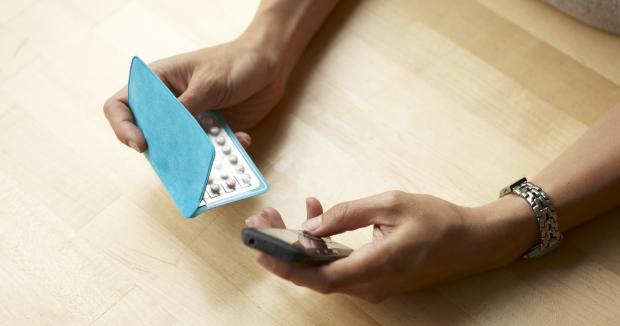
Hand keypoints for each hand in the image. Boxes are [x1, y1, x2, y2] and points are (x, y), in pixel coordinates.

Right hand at [103, 38, 286, 151]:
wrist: (270, 64)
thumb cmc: (235, 62)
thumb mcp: (208, 83)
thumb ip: (186, 109)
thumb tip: (166, 135)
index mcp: (158, 82)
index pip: (122, 105)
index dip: (123, 127)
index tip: (141, 143)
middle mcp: (170, 104)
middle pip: (149, 134)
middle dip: (162, 150)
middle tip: (179, 161)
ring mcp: (191, 120)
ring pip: (180, 148)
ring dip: (196, 157)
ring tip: (213, 159)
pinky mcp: (213, 132)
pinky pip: (210, 151)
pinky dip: (224, 153)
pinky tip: (243, 140)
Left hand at [245, 191, 536, 302]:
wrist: (471, 241)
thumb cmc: (437, 220)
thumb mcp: (391, 204)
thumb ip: (348, 214)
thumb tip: (313, 224)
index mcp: (377, 266)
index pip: (320, 276)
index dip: (287, 266)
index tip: (261, 252)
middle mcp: (372, 284)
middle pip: (316, 276)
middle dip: (285, 250)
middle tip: (265, 221)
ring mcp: (373, 285)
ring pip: (325, 271)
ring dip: (301, 246)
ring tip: (282, 216)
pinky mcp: (375, 278)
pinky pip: (340, 267)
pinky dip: (321, 247)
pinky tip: (316, 219)